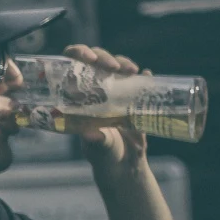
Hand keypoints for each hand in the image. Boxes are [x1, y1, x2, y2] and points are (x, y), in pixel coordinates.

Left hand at [63, 44, 153, 170]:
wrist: (124, 166)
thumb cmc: (103, 155)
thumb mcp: (97, 148)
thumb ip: (96, 140)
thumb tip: (92, 134)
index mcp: (78, 95)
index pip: (72, 64)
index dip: (79, 53)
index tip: (89, 58)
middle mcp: (95, 88)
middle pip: (96, 60)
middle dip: (104, 57)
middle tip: (113, 66)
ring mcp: (115, 91)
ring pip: (117, 66)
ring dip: (123, 63)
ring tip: (132, 71)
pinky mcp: (133, 98)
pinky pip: (138, 81)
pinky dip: (143, 77)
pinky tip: (147, 75)